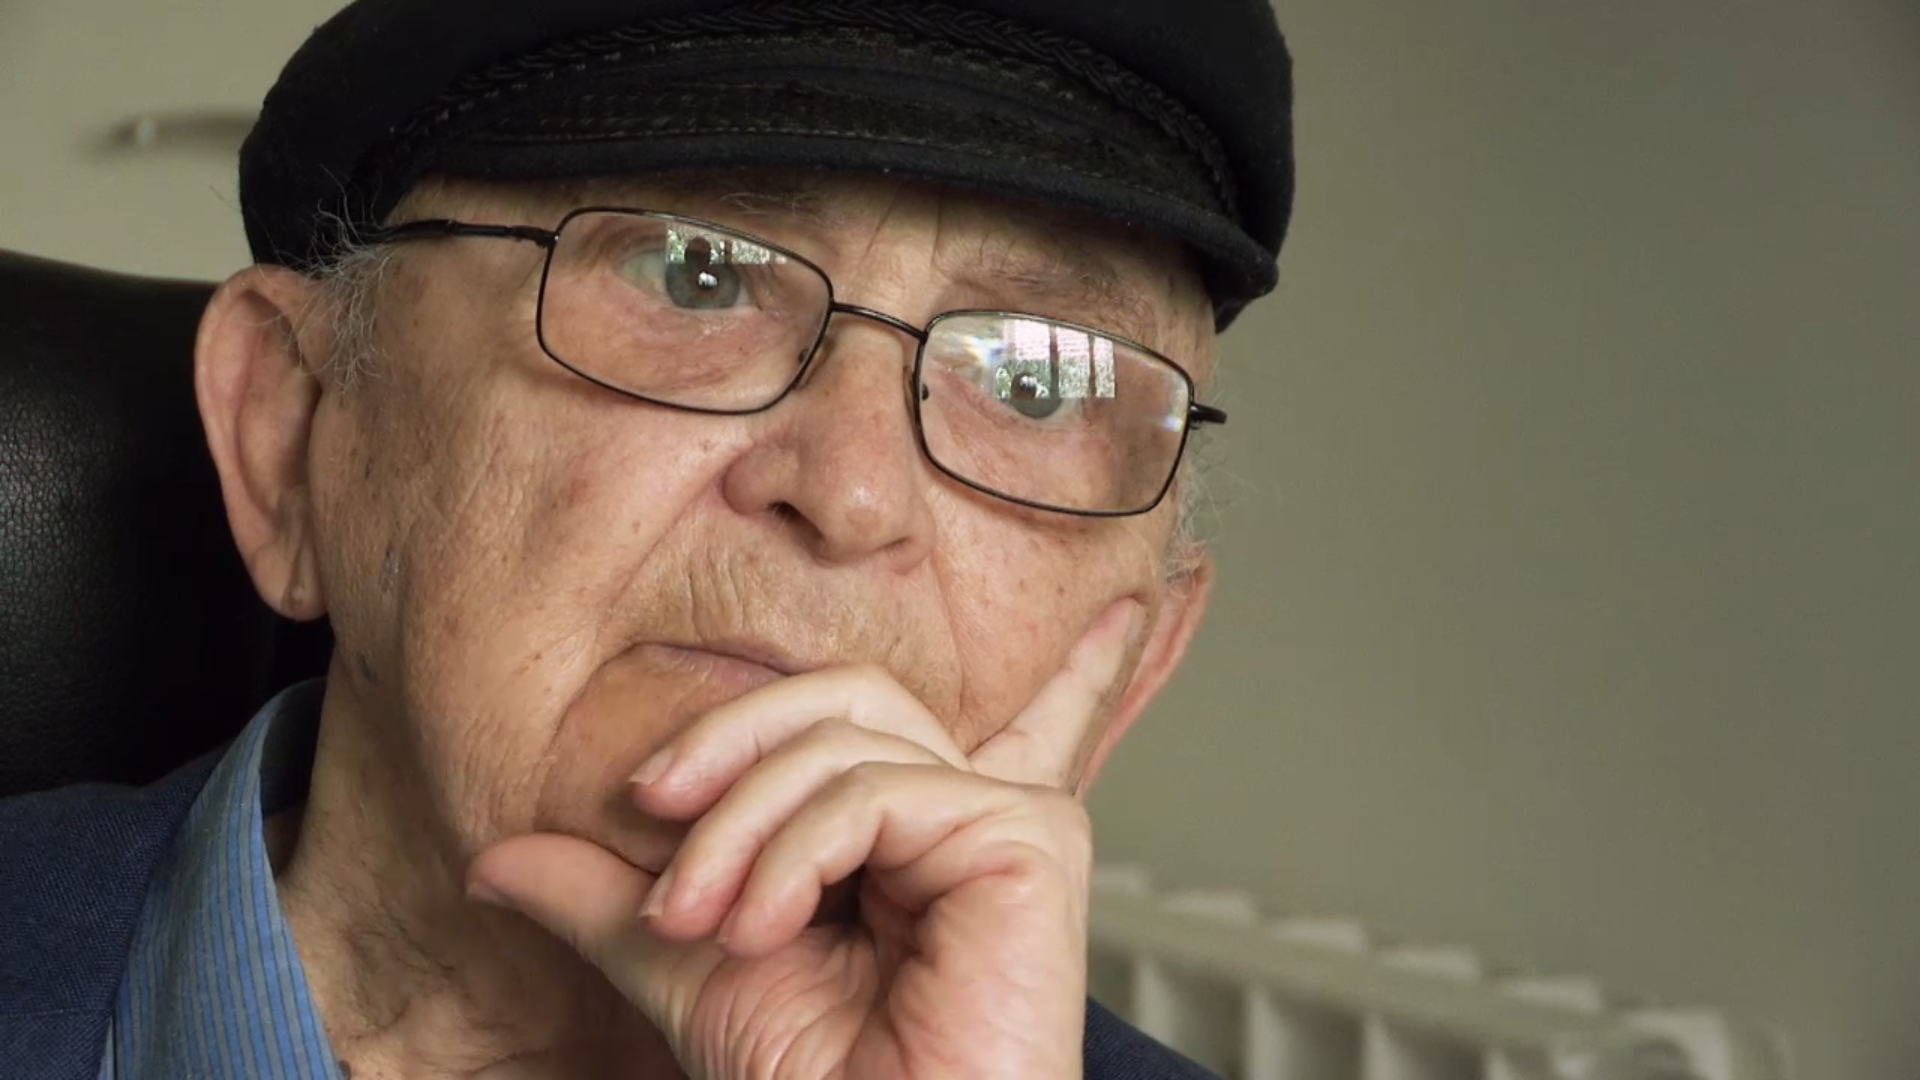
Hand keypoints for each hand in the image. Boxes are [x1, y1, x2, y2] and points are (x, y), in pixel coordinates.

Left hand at [466, 601, 1140, 1078]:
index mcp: (903, 828)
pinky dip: (794, 852)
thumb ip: (614, 904)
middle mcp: (961, 809)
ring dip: (740, 828)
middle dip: (723, 753)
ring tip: (699, 923)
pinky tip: (764, 930)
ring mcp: (1001, 817)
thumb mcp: (693, 973)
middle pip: (835, 701)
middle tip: (651, 828)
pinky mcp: (1028, 834)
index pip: (831, 718)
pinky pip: (876, 791)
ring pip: (843, 741)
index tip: (639, 797)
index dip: (731, 731)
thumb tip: (495, 862)